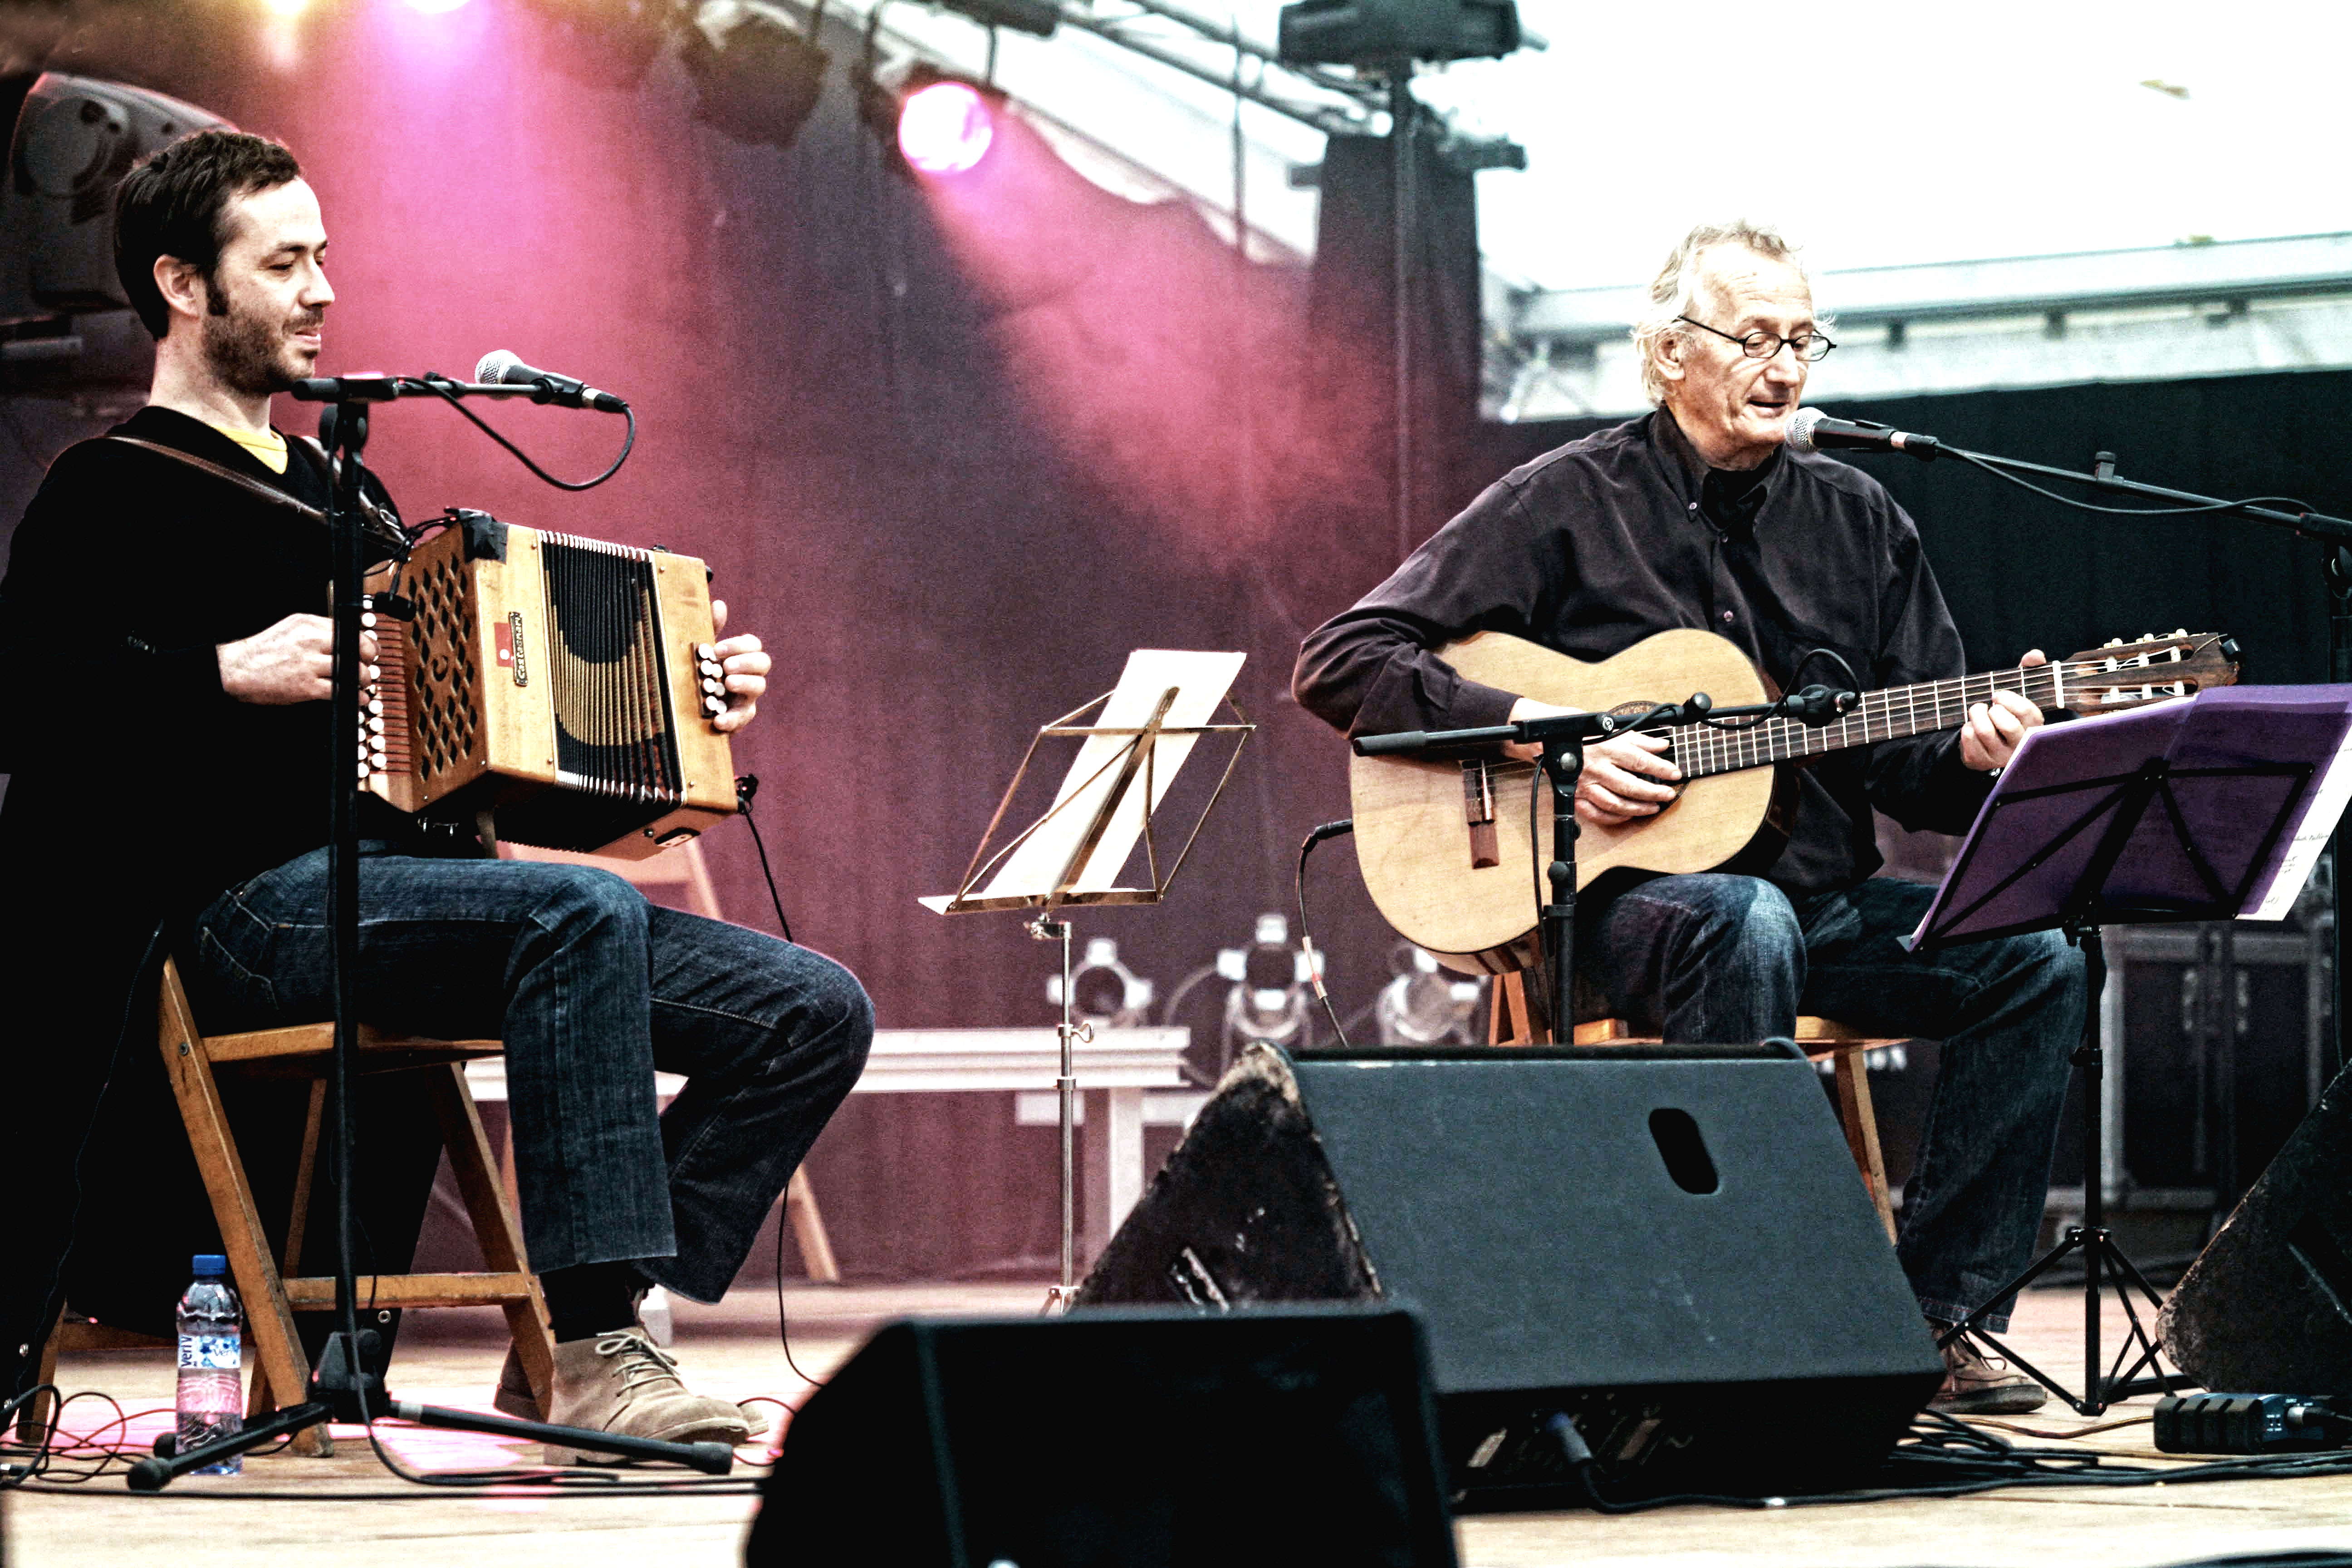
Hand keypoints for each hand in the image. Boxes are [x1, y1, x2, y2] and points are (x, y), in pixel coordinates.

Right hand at [217, 613, 377, 704]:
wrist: (236, 669)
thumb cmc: (263, 651)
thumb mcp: (291, 628)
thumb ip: (318, 630)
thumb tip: (346, 637)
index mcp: (308, 624)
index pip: (350, 630)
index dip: (366, 642)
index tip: (369, 651)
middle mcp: (310, 641)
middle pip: (357, 648)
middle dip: (369, 660)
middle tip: (367, 666)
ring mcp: (309, 664)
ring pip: (353, 670)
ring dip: (363, 679)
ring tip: (361, 683)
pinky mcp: (306, 686)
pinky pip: (341, 691)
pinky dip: (354, 697)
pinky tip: (356, 698)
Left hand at [704, 598, 768, 733]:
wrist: (690, 708)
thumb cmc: (701, 674)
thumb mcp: (703, 652)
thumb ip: (712, 629)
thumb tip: (719, 604)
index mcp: (741, 657)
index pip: (753, 645)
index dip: (739, 645)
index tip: (718, 649)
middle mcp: (749, 674)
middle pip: (763, 663)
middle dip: (746, 662)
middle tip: (726, 667)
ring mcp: (747, 697)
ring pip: (759, 687)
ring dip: (745, 683)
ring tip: (727, 684)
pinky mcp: (739, 718)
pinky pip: (742, 718)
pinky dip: (731, 720)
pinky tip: (717, 719)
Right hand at [1506, 697, 1680, 827]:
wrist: (1543, 737)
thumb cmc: (1576, 729)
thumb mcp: (1609, 727)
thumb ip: (1637, 738)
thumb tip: (1661, 745)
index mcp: (1606, 748)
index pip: (1640, 761)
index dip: (1661, 769)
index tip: (1675, 774)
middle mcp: (1596, 768)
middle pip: (1631, 786)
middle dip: (1654, 792)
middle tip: (1668, 794)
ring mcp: (1585, 784)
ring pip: (1616, 803)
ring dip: (1638, 808)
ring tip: (1653, 807)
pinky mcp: (1575, 795)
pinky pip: (1597, 813)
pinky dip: (1614, 817)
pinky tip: (1628, 814)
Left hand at [1959, 649, 2047, 770]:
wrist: (1988, 741)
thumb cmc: (2007, 711)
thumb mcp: (2020, 689)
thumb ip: (2029, 669)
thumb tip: (2035, 654)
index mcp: (2034, 726)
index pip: (2025, 711)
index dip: (2007, 699)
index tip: (1997, 695)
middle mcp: (2020, 744)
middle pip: (2006, 724)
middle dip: (1992, 709)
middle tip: (1989, 706)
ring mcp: (2000, 756)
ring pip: (1984, 730)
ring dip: (1975, 714)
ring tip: (1979, 713)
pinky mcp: (1980, 761)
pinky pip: (1968, 738)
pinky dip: (1966, 727)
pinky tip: (1973, 728)